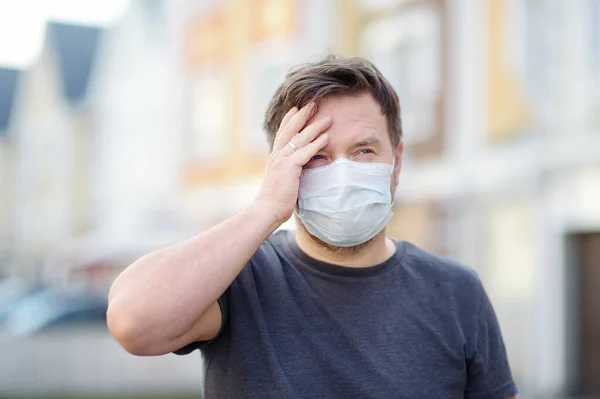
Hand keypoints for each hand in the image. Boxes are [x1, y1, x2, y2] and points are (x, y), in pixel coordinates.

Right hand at [253, 103, 331, 223]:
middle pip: (290, 130)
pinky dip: (316, 144)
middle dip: (302, 115)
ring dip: (315, 126)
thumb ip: (287, 171)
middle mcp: (277, 155)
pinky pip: (305, 152)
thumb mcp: (281, 180)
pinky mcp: (289, 168)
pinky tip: (326, 137)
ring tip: (327, 118)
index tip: (296, 108)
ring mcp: (282, 160)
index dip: (289, 120)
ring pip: (300, 138)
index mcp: (274, 157)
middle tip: (313, 103)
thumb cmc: (275, 200)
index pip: (282, 133)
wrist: (266, 210)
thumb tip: (296, 169)